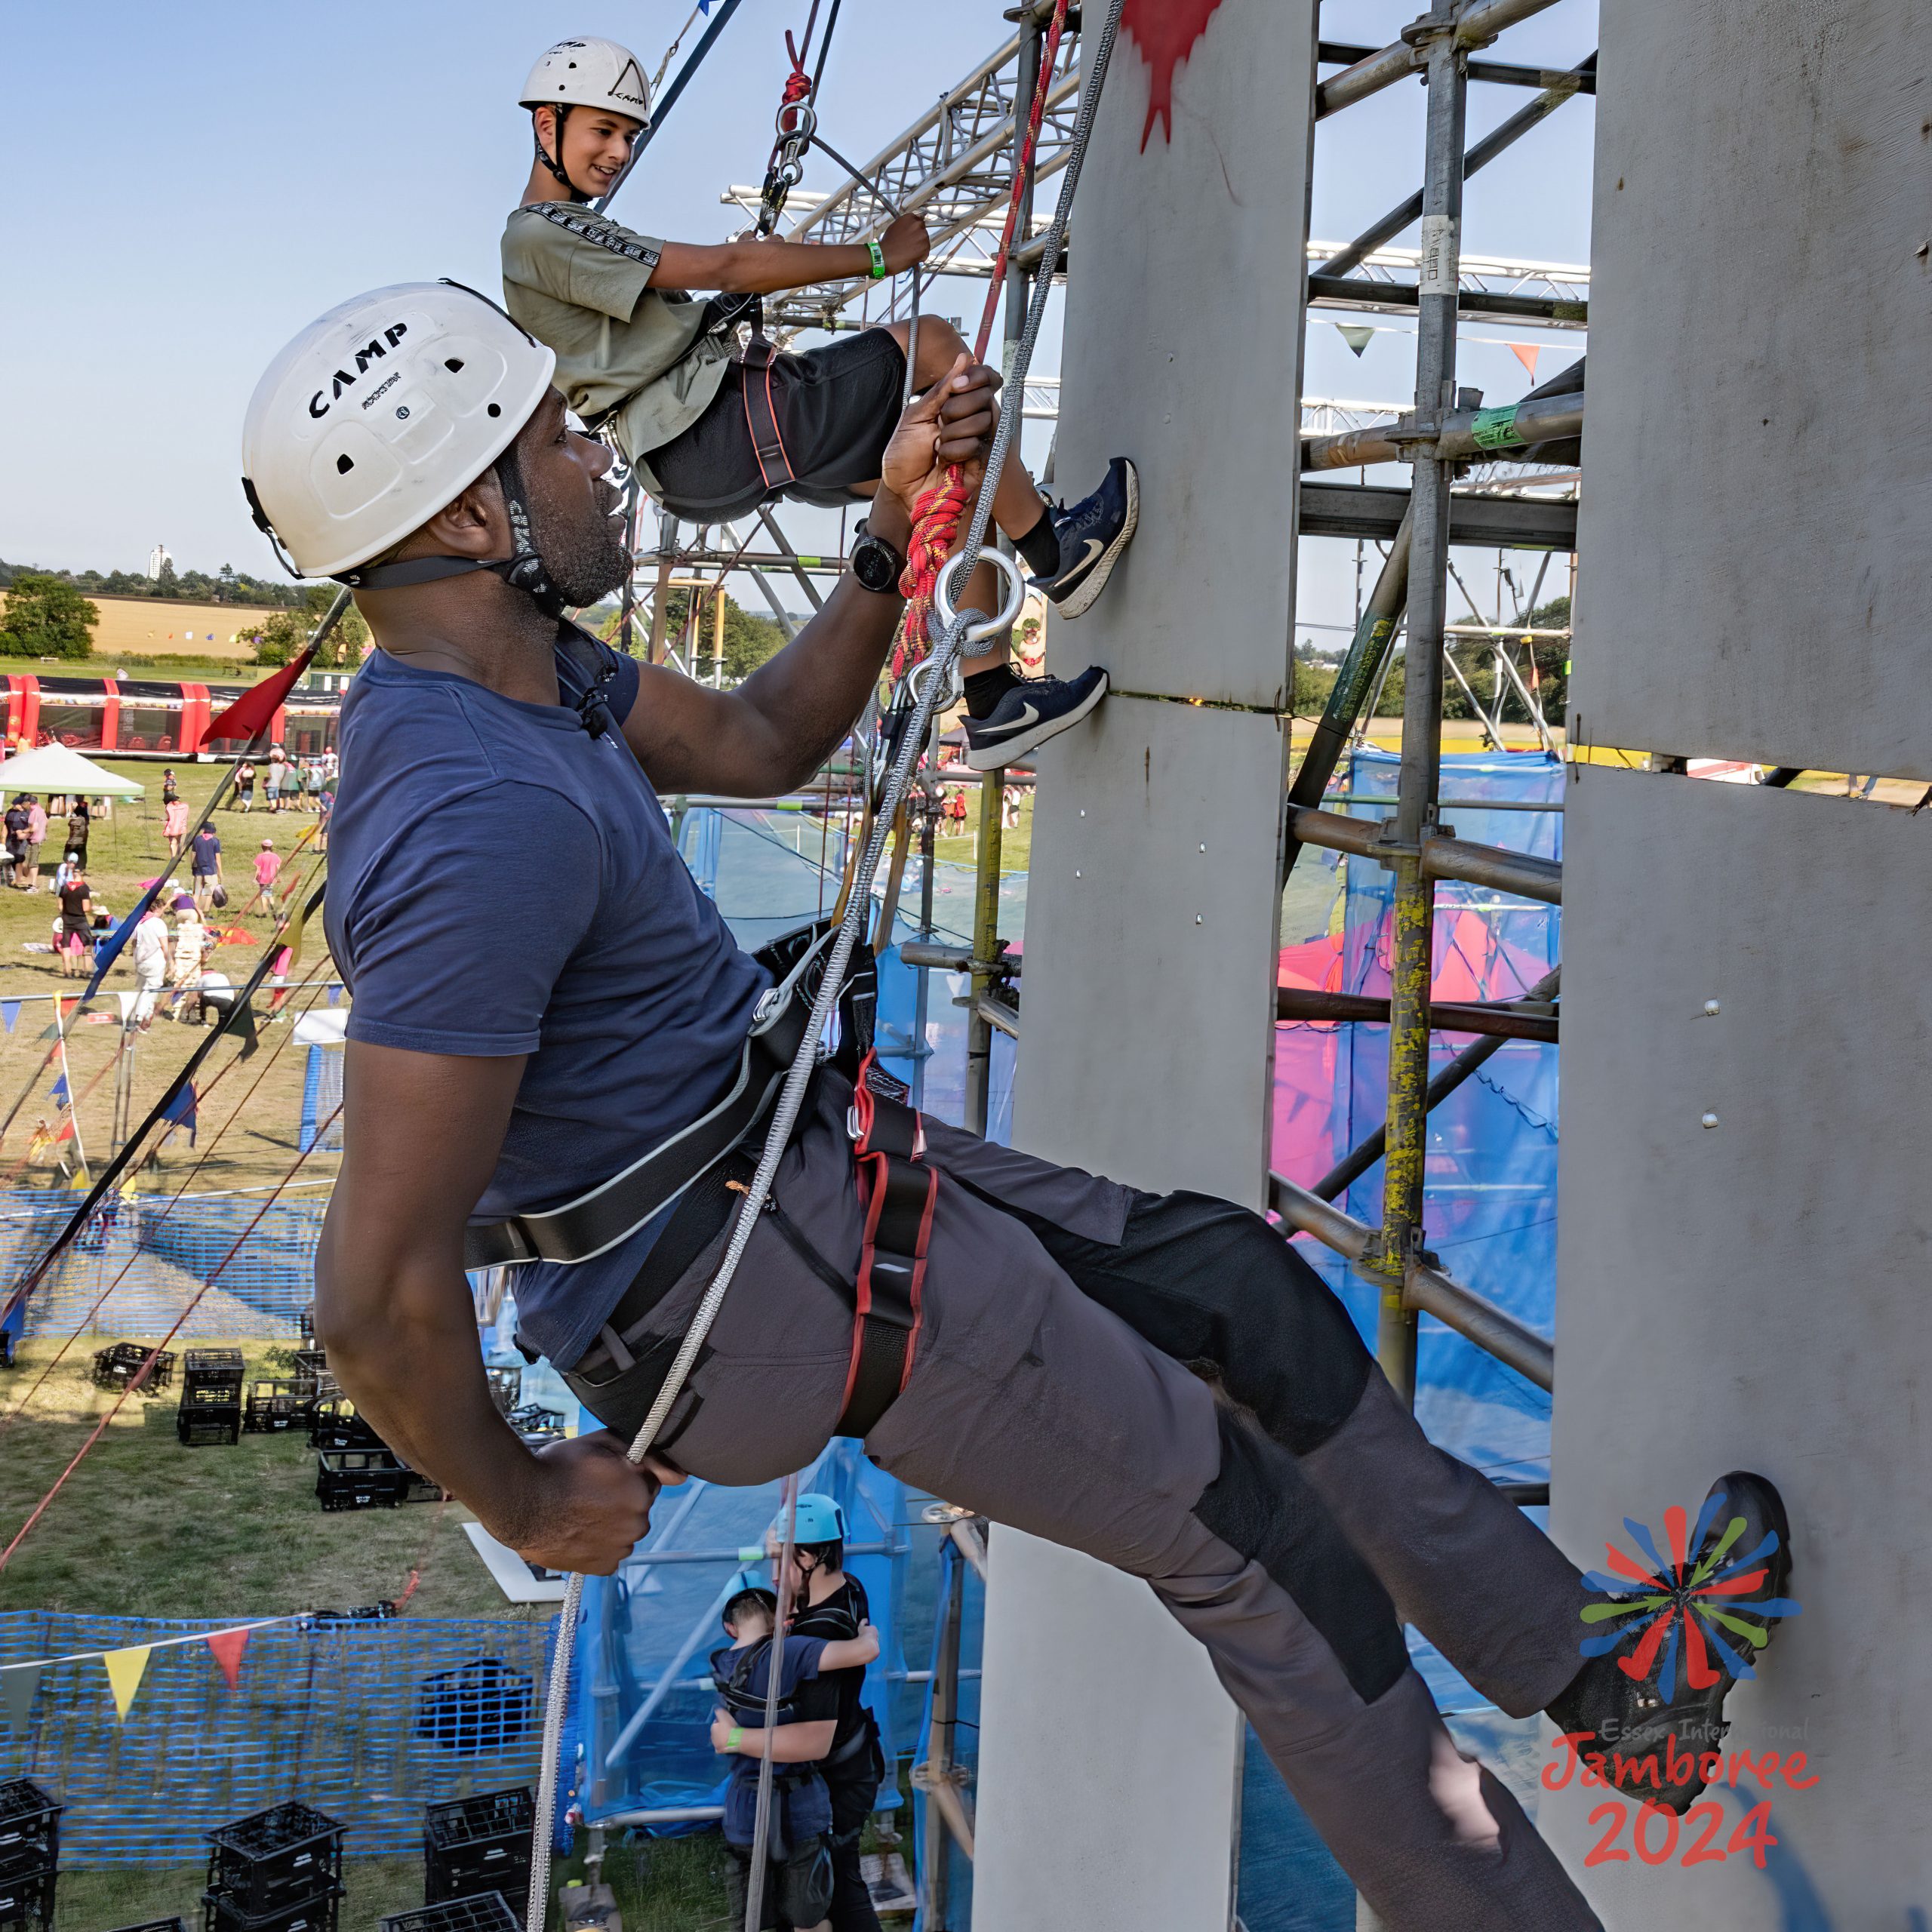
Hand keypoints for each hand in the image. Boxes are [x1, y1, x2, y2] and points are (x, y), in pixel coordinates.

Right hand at [493, 1430, 659, 1574]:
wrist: (519, 1500)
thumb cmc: (558, 1467)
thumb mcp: (604, 1444)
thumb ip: (649, 1457)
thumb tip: (681, 1476)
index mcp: (640, 1492)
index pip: (647, 1481)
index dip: (626, 1475)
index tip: (603, 1475)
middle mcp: (636, 1524)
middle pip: (637, 1508)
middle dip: (620, 1500)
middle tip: (587, 1493)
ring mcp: (619, 1548)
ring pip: (623, 1531)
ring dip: (609, 1523)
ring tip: (578, 1512)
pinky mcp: (601, 1567)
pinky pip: (610, 1554)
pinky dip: (599, 1545)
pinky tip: (578, 1531)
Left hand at [711, 1709, 737, 1754]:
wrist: (734, 1739)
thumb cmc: (729, 1726)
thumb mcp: (723, 1714)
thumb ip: (718, 1711)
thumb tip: (715, 1708)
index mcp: (712, 1727)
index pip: (715, 1723)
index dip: (720, 1722)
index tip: (726, 1721)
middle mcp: (712, 1736)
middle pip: (715, 1732)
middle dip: (719, 1730)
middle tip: (727, 1729)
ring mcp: (715, 1744)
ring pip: (716, 1740)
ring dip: (720, 1738)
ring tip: (728, 1736)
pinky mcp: (719, 1751)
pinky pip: (719, 1748)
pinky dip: (721, 1746)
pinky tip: (725, 1744)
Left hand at [879, 354, 1000, 510]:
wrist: (902, 491)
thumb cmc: (903, 457)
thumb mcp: (915, 416)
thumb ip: (941, 389)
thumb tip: (964, 360)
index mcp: (955, 404)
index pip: (982, 380)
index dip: (974, 379)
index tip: (958, 386)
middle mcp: (969, 420)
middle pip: (984, 397)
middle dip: (956, 409)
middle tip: (939, 425)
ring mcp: (977, 441)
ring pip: (982, 421)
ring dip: (953, 434)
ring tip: (938, 448)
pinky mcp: (981, 463)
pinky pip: (979, 446)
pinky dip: (957, 451)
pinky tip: (945, 461)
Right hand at [881, 214, 930, 273]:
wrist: (886, 256)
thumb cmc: (887, 243)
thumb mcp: (894, 227)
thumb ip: (905, 225)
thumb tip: (909, 228)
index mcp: (910, 217)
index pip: (918, 221)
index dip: (915, 229)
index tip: (913, 233)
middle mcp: (918, 225)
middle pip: (922, 230)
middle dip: (918, 237)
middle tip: (910, 244)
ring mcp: (923, 237)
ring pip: (925, 241)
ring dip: (920, 246)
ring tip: (909, 251)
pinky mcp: (926, 249)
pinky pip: (925, 252)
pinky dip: (921, 256)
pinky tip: (911, 256)